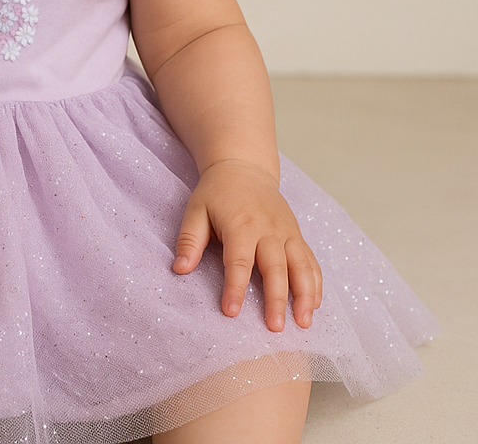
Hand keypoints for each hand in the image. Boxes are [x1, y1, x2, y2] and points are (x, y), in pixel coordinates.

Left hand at [172, 159, 322, 330]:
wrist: (244, 168)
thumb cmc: (216, 193)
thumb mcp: (196, 210)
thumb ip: (189, 240)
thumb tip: (179, 269)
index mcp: (241, 224)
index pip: (239, 261)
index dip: (235, 287)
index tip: (231, 312)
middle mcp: (268, 229)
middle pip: (275, 268)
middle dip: (276, 299)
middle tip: (275, 328)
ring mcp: (287, 232)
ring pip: (301, 266)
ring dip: (305, 295)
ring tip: (304, 323)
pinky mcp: (297, 234)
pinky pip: (310, 261)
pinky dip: (316, 283)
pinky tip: (315, 305)